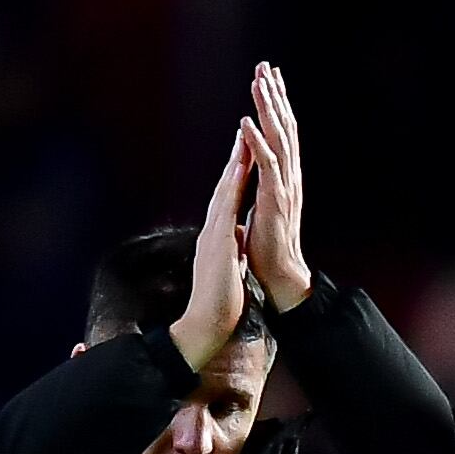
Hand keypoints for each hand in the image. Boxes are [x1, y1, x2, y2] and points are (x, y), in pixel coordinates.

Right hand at [171, 122, 256, 370]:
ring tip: (243, 136)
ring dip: (233, 163)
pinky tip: (239, 169)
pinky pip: (226, 209)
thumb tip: (236, 237)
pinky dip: (232, 187)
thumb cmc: (220, 301)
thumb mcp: (228, 266)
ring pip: (224, 192)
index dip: (238, 172)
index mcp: (219, 235)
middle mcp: (213, 230)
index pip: (229, 198)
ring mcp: (213, 235)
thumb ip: (230, 247)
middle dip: (235, 157)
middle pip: (225, 187)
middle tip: (244, 127)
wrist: (207, 326)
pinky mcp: (218, 244)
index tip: (247, 149)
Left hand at [245, 62, 312, 310]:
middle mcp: (290, 176)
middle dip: (275, 95)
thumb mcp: (265, 206)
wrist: (279, 276)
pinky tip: (246, 123)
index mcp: (286, 176)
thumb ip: (263, 182)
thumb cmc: (269, 246)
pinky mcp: (275, 200)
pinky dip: (257, 142)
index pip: (284, 132)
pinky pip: (267, 165)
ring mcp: (285, 186)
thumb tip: (254, 166)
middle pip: (285, 126)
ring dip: (268, 109)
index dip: (278, 104)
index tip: (270, 78)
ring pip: (279, 138)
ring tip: (258, 82)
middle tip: (266, 66)